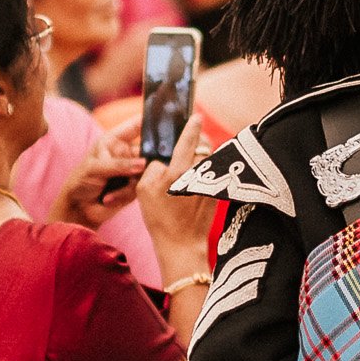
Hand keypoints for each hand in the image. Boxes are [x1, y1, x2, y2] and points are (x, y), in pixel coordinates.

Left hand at [54, 128, 145, 228]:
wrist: (79, 208)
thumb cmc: (81, 181)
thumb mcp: (95, 168)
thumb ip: (119, 164)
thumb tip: (143, 164)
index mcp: (116, 140)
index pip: (137, 125)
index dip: (152, 120)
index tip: (166, 120)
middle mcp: (128, 153)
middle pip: (151, 150)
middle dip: (147, 162)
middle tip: (137, 172)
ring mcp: (134, 170)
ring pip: (147, 173)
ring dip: (127, 186)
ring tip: (108, 194)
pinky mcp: (136, 187)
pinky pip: (141, 189)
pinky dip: (124, 195)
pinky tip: (108, 199)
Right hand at [137, 118, 215, 277]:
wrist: (181, 244)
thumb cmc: (160, 219)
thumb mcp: (144, 191)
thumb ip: (152, 169)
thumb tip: (163, 160)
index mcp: (178, 172)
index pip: (188, 141)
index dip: (192, 126)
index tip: (196, 116)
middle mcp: (197, 175)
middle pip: (205, 147)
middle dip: (200, 139)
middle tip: (193, 137)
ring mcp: (209, 184)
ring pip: (210, 159)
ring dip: (204, 155)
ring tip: (195, 156)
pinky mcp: (215, 193)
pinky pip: (212, 173)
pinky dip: (207, 170)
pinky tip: (198, 175)